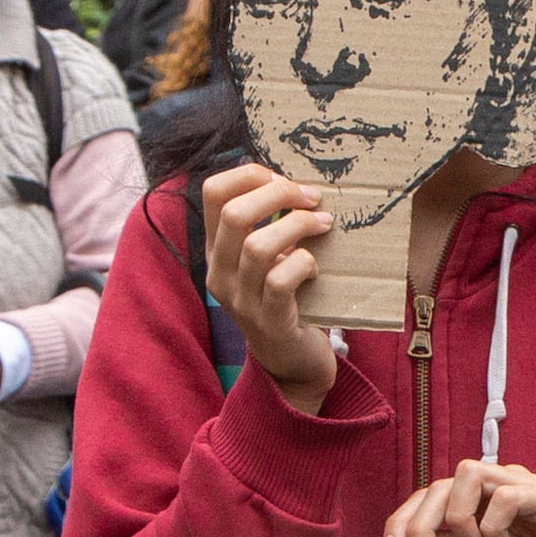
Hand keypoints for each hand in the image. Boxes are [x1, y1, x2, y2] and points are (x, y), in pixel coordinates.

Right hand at [202, 163, 344, 404]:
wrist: (292, 361)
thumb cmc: (287, 298)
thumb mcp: (269, 257)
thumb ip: (270, 224)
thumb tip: (297, 181)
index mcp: (217, 249)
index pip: (212, 191)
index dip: (250, 175)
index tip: (283, 181)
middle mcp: (219, 273)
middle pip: (233, 213)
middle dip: (279, 194)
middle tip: (312, 198)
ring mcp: (240, 300)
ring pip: (258, 246)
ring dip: (298, 226)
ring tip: (323, 224)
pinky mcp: (269, 321)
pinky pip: (281, 281)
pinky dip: (304, 264)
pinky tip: (316, 268)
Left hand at [379, 457, 535, 536]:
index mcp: (478, 501)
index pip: (427, 495)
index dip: (402, 520)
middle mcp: (498, 486)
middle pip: (440, 484)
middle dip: (421, 525)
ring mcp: (526, 487)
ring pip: (469, 474)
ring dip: (460, 518)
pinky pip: (508, 495)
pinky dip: (495, 526)